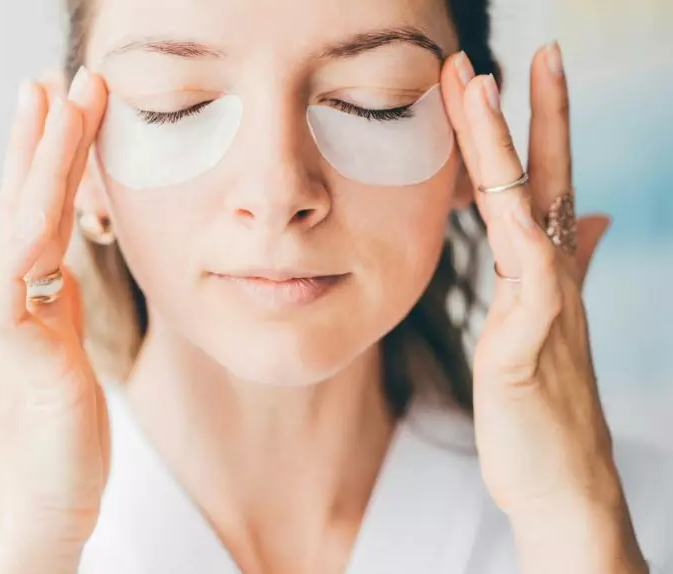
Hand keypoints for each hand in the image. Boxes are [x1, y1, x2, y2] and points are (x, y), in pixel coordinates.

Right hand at [0, 67, 109, 573]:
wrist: (38, 508)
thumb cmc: (60, 438)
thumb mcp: (66, 356)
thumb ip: (58, 310)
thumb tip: (60, 270)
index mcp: (37, 299)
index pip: (42, 213)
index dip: (51, 159)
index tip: (65, 104)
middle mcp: (21, 304)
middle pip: (28, 206)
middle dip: (46, 141)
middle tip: (58, 78)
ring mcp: (17, 330)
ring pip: (24, 232)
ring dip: (42, 167)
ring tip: (55, 106)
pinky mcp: (26, 365)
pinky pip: (18, 296)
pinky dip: (22, 249)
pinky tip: (35, 207)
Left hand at [441, 44, 646, 572]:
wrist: (560, 483)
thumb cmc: (543, 408)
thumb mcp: (548, 326)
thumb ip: (565, 268)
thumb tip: (587, 218)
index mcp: (545, 274)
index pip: (541, 185)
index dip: (532, 127)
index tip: (514, 72)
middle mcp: (551, 281)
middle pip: (542, 182)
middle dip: (529, 114)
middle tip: (520, 51)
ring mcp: (545, 311)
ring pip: (526, 214)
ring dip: (504, 151)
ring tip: (484, 91)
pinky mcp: (528, 352)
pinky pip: (533, 288)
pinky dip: (527, 246)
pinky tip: (513, 207)